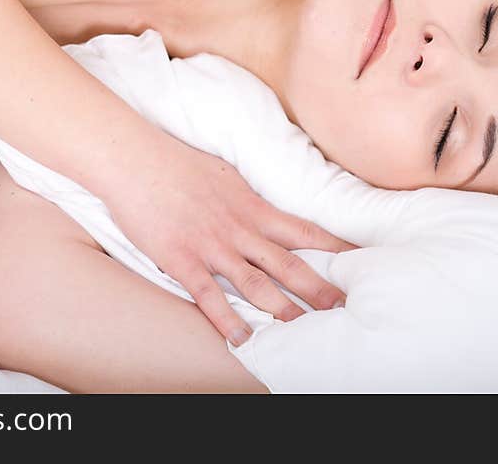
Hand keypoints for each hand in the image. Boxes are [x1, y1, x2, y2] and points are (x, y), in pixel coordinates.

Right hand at [102, 134, 357, 346]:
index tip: (361, 263)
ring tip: (305, 331)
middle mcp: (240, 228)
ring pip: (255, 283)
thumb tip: (266, 207)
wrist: (136, 159)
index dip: (335, 249)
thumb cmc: (179, 163)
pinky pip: (208, 294)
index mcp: (253, 207)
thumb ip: (249, 197)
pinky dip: (226, 318)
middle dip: (319, 287)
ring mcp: (212, 245)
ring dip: (282, 309)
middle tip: (345, 308)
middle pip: (288, 263)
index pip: (304, 231)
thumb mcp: (226, 174)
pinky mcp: (182, 258)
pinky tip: (242, 338)